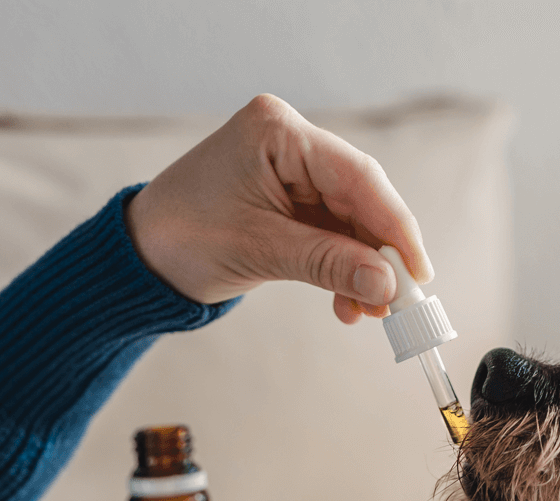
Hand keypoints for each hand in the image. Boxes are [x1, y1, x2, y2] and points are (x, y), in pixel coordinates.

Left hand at [125, 93, 432, 323]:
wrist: (140, 256)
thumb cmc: (181, 239)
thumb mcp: (261, 251)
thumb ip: (329, 264)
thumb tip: (388, 284)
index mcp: (276, 132)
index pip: (356, 176)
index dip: (394, 226)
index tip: (419, 272)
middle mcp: (288, 141)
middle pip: (360, 196)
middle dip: (381, 252)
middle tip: (402, 300)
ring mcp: (290, 168)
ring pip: (350, 219)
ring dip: (364, 267)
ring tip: (371, 310)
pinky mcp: (289, 197)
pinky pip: (332, 231)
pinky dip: (344, 266)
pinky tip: (350, 301)